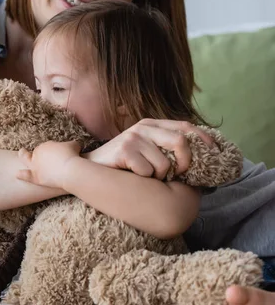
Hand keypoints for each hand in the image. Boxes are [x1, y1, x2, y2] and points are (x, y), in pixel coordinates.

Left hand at [16, 140, 81, 187]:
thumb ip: (71, 144)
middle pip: (36, 152)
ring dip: (23, 156)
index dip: (52, 151)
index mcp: (45, 146)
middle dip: (40, 154)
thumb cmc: (72, 155)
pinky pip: (26, 175)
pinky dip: (22, 175)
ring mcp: (35, 166)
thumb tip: (74, 145)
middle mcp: (38, 154)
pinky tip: (17, 174)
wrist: (69, 169)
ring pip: (26, 159)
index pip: (46, 148)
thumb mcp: (74, 145)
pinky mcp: (36, 177)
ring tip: (21, 153)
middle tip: (45, 156)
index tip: (58, 154)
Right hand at [85, 119, 213, 178]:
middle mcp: (144, 127)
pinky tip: (133, 176)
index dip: (203, 139)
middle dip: (185, 163)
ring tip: (145, 177)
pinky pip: (148, 171)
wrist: (89, 169)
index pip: (186, 126)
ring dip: (159, 177)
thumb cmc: (123, 166)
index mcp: (152, 124)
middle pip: (181, 142)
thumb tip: (198, 164)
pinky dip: (145, 179)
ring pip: (165, 164)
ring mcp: (133, 137)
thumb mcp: (147, 154)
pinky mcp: (125, 150)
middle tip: (178, 175)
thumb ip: (167, 152)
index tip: (215, 152)